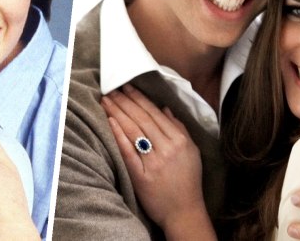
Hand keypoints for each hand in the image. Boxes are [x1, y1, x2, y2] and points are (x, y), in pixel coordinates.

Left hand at [101, 84, 214, 239]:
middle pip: (142, 119)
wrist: (184, 211)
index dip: (139, 98)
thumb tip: (165, 109)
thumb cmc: (188, 181)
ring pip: (133, 131)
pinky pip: (128, 151)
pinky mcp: (142, 176)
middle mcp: (167, 148)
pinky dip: (118, 135)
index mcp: (179, 140)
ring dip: (118, 113)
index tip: (127, 87)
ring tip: (107, 101)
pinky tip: (110, 121)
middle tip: (112, 89)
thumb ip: (180, 128)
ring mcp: (154, 162)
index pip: (155, 113)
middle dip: (125, 102)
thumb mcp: (192, 151)